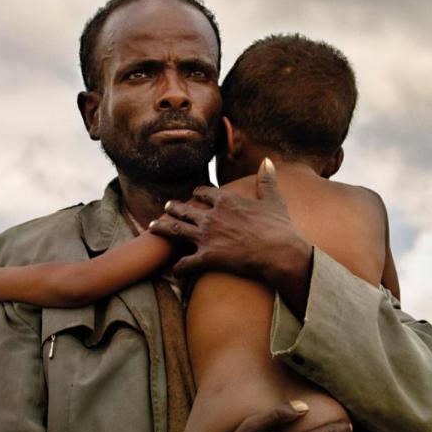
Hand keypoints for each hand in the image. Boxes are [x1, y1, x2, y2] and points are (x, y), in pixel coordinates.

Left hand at [149, 158, 313, 314]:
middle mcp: (211, 216)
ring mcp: (206, 236)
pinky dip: (178, 267)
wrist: (278, 251)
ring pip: (176, 230)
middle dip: (174, 207)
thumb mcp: (273, 200)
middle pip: (185, 209)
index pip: (205, 193)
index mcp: (226, 200)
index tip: (195, 194)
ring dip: (162, 228)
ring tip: (152, 226)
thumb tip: (268, 161)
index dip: (198, 194)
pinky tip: (174, 270)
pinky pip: (185, 263)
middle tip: (166, 207)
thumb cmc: (278, 227)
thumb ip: (266, 180)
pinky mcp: (207, 257)